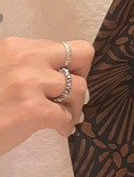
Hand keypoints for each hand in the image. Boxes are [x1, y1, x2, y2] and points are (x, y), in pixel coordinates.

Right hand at [0, 38, 93, 156]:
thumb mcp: (1, 71)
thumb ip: (25, 66)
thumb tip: (59, 72)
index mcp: (15, 47)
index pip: (62, 46)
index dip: (70, 63)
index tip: (66, 77)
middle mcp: (24, 59)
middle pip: (82, 56)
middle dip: (82, 76)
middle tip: (73, 94)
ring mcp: (29, 84)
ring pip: (78, 88)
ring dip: (74, 105)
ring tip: (64, 116)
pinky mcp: (32, 110)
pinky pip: (66, 115)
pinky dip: (66, 125)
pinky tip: (58, 130)